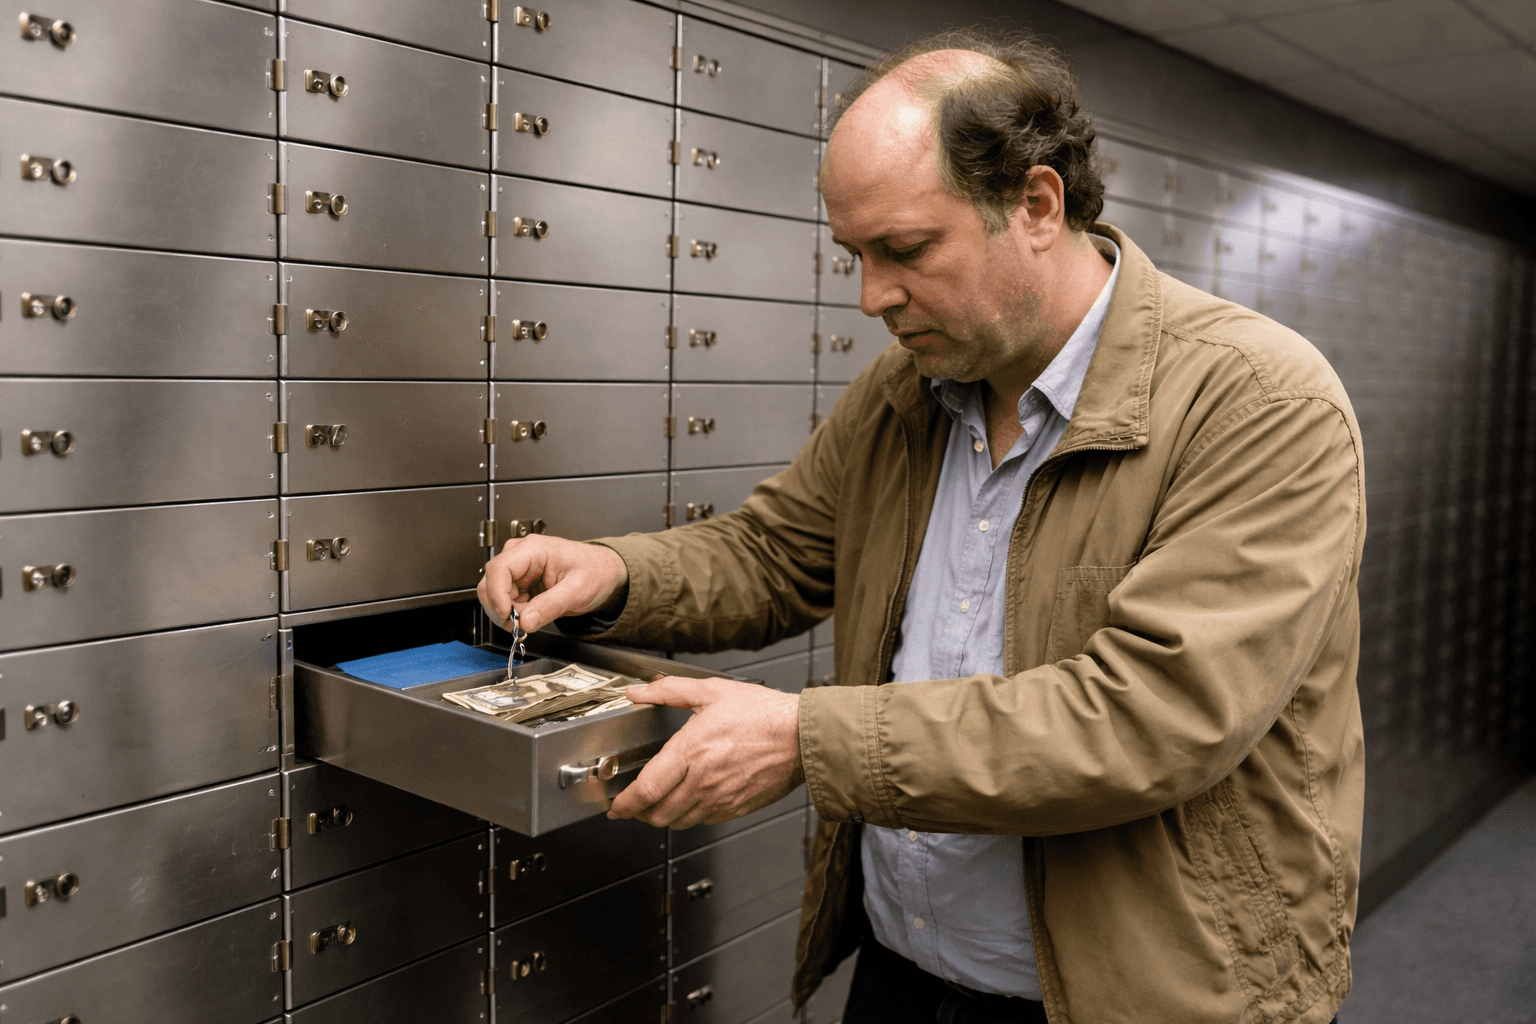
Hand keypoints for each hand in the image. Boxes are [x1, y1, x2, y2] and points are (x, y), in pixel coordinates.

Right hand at [477, 535, 627, 633]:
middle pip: (491, 582)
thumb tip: (525, 621)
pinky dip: (513, 612)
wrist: (602, 571)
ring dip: (508, 612)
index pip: (498, 568)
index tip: (507, 616)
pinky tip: (531, 613)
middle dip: (502, 608)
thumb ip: (550, 606)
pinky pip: (505, 599)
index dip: (497, 595)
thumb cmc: (594, 570)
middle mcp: (521, 555)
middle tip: (521, 624)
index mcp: (534, 549)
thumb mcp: (577, 590)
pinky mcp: (520, 580)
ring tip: (531, 617)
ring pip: (495, 593)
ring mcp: (519, 568)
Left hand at [609, 677, 803, 829]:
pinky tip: (692, 800)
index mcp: (691, 751)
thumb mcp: (712, 691)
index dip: (625, 804)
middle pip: (658, 813)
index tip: (615, 806)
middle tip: (634, 805)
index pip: (646, 790)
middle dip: (640, 813)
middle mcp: (702, 781)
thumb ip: (669, 691)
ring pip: (679, 822)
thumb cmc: (762, 714)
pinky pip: (704, 821)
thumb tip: (639, 692)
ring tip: (660, 803)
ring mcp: (720, 798)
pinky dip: (690, 816)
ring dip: (663, 816)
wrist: (802, 737)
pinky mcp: (736, 808)